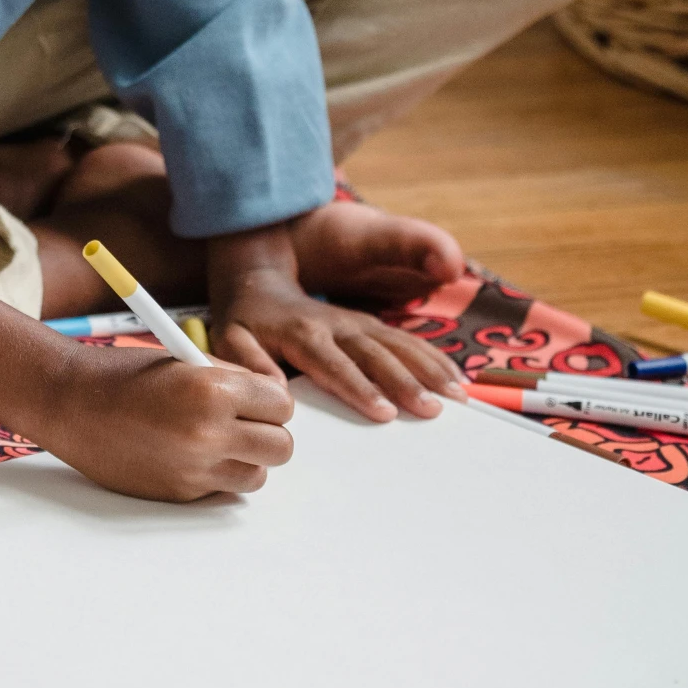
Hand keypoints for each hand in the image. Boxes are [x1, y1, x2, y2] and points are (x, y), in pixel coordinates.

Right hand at [40, 340, 295, 501]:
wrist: (69, 403)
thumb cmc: (123, 374)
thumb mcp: (185, 361)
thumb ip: (234, 378)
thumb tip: (274, 398)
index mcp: (213, 390)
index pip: (282, 406)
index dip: (270, 401)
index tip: (256, 398)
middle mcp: (209, 433)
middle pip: (280, 447)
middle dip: (267, 432)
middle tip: (244, 422)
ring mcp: (194, 469)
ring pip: (257, 475)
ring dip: (246, 459)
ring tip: (217, 440)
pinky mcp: (179, 493)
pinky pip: (221, 489)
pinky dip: (215, 474)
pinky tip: (188, 454)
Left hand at [208, 210, 467, 422]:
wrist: (258, 275)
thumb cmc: (245, 317)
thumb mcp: (230, 337)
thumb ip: (247, 362)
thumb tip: (271, 388)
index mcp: (303, 333)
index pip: (333, 364)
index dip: (359, 388)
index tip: (382, 412)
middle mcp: (336, 326)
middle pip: (376, 356)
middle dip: (406, 383)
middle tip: (434, 409)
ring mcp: (357, 323)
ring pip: (399, 345)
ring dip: (430, 369)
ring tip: (457, 395)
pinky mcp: (370, 324)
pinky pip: (407, 339)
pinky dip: (433, 357)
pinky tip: (455, 377)